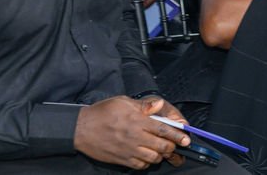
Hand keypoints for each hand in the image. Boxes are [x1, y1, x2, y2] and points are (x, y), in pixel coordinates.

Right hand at [74, 96, 189, 168]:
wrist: (80, 129)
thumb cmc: (103, 112)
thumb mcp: (123, 102)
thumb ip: (144, 105)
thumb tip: (159, 105)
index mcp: (138, 121)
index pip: (164, 129)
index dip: (178, 135)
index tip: (186, 138)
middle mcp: (135, 137)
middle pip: (162, 146)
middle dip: (172, 146)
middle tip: (175, 144)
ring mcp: (128, 150)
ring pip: (153, 158)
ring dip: (160, 155)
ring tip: (161, 150)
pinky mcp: (121, 160)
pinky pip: (140, 166)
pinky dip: (147, 162)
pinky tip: (147, 156)